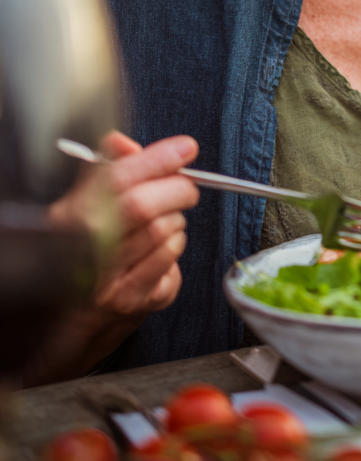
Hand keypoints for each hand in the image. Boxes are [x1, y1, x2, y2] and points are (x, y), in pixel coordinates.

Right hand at [25, 131, 199, 384]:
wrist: (68, 327)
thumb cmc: (77, 260)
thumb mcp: (79, 212)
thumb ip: (103, 173)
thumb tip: (122, 142)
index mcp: (70, 219)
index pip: (117, 178)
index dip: (157, 158)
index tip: (185, 147)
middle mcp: (84, 252)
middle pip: (144, 206)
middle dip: (177, 189)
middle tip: (185, 187)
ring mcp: (109, 281)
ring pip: (164, 232)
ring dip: (176, 220)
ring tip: (166, 220)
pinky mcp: (134, 302)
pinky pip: (172, 260)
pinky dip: (176, 247)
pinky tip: (162, 248)